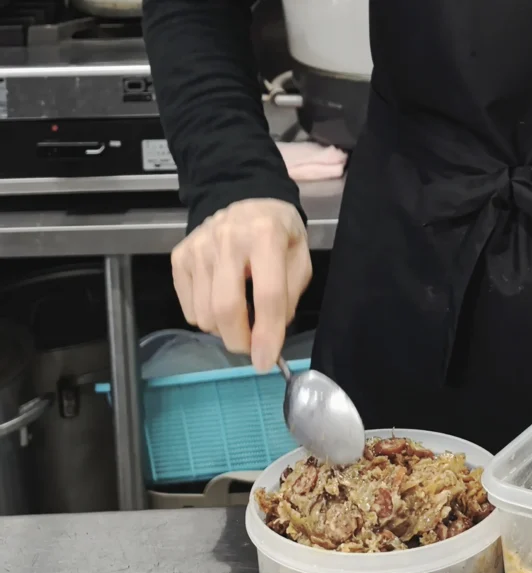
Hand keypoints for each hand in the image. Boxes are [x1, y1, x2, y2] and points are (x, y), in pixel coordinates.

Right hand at [170, 198, 311, 371]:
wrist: (246, 198)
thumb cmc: (279, 234)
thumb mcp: (300, 259)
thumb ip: (289, 296)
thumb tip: (269, 336)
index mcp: (265, 236)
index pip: (267, 296)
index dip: (267, 334)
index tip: (265, 362)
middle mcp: (227, 239)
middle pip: (225, 308)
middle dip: (239, 340)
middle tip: (252, 347)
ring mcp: (198, 247)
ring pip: (203, 314)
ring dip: (223, 330)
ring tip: (239, 315)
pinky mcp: (179, 256)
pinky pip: (188, 308)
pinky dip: (205, 317)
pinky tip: (220, 300)